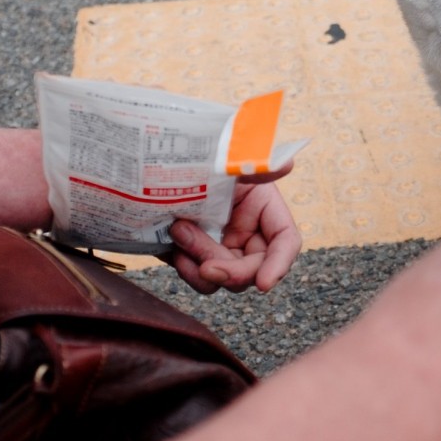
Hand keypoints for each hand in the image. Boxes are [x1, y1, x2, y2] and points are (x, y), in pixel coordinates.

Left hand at [165, 167, 300, 293]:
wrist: (154, 164)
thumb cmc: (195, 156)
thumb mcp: (225, 160)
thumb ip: (254, 165)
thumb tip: (285, 164)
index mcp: (262, 207)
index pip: (285, 242)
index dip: (279, 265)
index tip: (264, 284)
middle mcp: (246, 232)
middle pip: (253, 268)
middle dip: (232, 272)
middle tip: (206, 267)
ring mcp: (220, 248)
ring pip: (224, 279)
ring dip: (203, 268)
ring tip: (179, 233)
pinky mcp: (195, 256)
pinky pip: (198, 277)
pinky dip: (187, 269)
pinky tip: (173, 247)